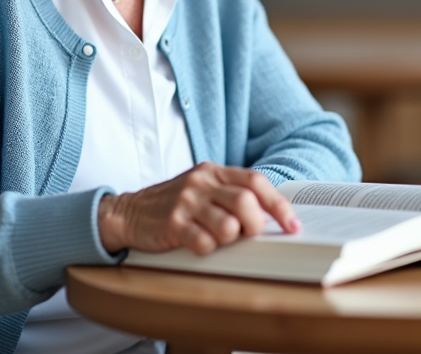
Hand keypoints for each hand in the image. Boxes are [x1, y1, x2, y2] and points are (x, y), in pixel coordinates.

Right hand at [97, 163, 300, 255]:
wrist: (128, 212)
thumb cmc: (174, 203)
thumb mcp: (202, 188)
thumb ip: (231, 194)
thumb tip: (271, 217)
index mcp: (213, 171)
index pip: (256, 182)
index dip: (278, 206)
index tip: (292, 225)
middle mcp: (201, 183)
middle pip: (245, 203)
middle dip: (255, 225)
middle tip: (249, 235)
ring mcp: (186, 202)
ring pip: (228, 226)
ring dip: (230, 239)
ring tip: (218, 238)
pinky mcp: (172, 224)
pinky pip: (204, 243)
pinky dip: (208, 249)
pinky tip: (198, 244)